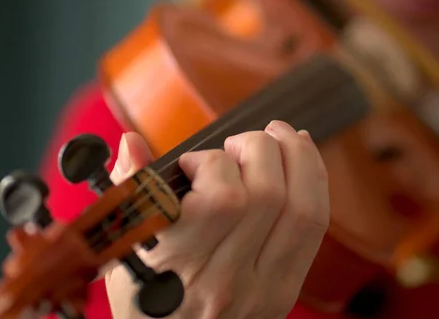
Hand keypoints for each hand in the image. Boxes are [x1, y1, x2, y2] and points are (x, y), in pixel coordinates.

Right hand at [104, 120, 329, 318]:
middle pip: (268, 194)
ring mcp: (264, 287)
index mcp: (180, 268)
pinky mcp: (287, 289)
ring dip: (296, 157)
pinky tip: (302, 158)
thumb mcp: (123, 254)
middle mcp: (228, 280)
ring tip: (277, 136)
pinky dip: (314, 182)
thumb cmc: (146, 305)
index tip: (193, 164)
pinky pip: (315, 226)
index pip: (222, 199)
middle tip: (237, 145)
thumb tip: (132, 142)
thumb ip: (130, 193)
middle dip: (257, 148)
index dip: (212, 162)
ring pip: (301, 207)